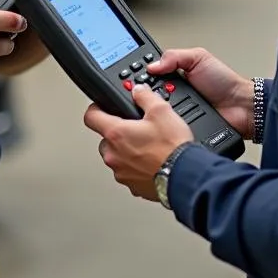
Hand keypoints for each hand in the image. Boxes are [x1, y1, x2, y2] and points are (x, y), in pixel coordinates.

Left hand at [83, 85, 193, 200]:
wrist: (186, 176)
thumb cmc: (172, 147)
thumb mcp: (161, 110)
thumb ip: (144, 96)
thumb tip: (138, 90)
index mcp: (116, 134)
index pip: (90, 117)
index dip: (96, 109)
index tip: (101, 107)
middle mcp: (113, 155)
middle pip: (105, 139)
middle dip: (118, 133)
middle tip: (136, 130)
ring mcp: (121, 173)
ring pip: (117, 157)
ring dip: (127, 152)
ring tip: (148, 147)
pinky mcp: (132, 186)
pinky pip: (128, 172)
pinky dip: (137, 167)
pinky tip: (152, 162)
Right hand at [146, 48, 251, 137]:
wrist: (241, 108)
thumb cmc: (225, 82)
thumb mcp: (199, 57)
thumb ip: (175, 56)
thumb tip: (153, 64)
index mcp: (175, 74)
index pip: (151, 73)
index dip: (143, 74)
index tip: (136, 75)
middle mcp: (174, 92)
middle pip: (150, 92)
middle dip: (146, 91)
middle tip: (148, 89)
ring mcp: (177, 110)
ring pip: (156, 110)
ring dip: (156, 107)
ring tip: (159, 102)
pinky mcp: (181, 127)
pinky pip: (167, 125)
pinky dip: (166, 122)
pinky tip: (166, 118)